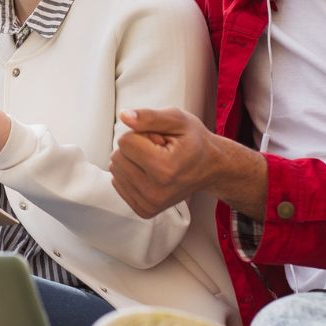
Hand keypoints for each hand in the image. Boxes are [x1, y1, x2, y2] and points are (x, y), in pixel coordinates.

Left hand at [109, 106, 267, 218]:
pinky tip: (151, 174)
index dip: (141, 134)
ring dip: (132, 161)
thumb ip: (149, 116)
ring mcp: (149, 204)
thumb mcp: (177, 119)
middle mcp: (155, 191)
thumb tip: (124, 116)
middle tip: (160, 151)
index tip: (161, 141)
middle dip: (135, 147)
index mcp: (164, 169)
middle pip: (117, 156)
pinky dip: (131, 174)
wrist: (211, 168)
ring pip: (115, 170)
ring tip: (157, 162)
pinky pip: (117, 183)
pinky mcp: (144, 210)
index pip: (124, 142)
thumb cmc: (194, 142)